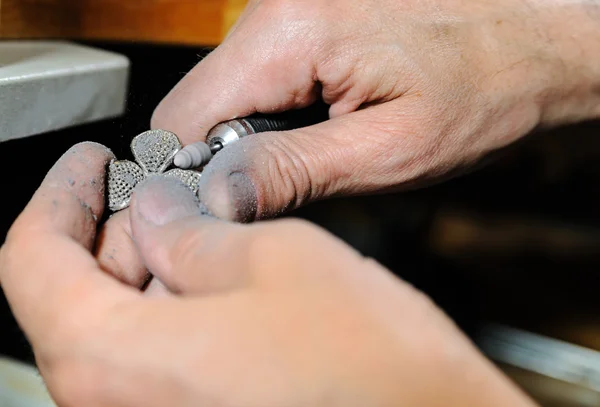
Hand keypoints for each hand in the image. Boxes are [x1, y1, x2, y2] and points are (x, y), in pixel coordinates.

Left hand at [0, 143, 534, 406]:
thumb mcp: (274, 259)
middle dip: (115, 232)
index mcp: (117, 360)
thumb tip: (161, 214)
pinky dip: (170, 309)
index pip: (32, 261)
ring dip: (146, 270)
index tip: (89, 163)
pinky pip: (153, 361)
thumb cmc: (369, 368)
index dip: (58, 196)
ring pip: (114, 328)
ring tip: (202, 229)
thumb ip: (194, 231)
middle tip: (164, 192)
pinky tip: (219, 281)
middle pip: (73, 296)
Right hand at [153, 0, 599, 221]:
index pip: (182, 115)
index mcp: (291, 34)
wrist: (530, 44)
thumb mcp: (387, 152)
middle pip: (199, 102)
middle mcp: (278, 7)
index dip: (190, 173)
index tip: (223, 208)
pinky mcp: (304, 19)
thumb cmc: (481, 91)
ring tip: (318, 151)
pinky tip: (321, 125)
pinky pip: (259, 76)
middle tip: (287, 184)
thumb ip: (293, 172)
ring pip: (227, 92)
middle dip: (226, 155)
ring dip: (254, 135)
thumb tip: (214, 197)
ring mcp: (288, 8)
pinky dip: (276, 113)